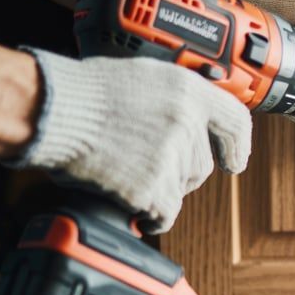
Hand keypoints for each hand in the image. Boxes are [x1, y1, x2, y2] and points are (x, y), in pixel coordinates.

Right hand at [12, 49, 251, 232]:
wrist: (57, 110)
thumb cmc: (87, 93)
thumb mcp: (144, 77)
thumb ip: (176, 99)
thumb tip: (193, 123)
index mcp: (188, 90)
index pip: (236, 122)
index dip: (238, 146)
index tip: (235, 162)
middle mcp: (187, 122)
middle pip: (203, 166)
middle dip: (181, 174)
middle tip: (148, 165)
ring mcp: (171, 156)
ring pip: (182, 190)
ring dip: (160, 191)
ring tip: (128, 173)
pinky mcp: (153, 187)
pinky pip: (165, 214)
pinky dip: (151, 217)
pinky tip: (133, 205)